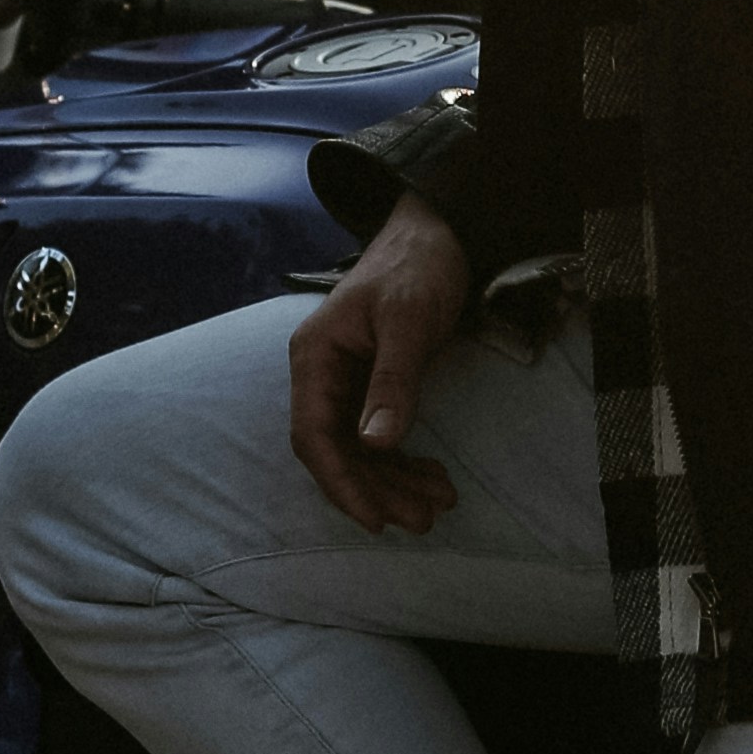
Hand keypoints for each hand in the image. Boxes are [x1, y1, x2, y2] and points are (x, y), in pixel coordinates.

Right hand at [286, 191, 474, 531]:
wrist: (437, 233)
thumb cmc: (418, 267)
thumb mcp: (409, 321)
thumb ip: (392, 380)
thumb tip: (375, 443)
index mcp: (315, 356)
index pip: (314, 435)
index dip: (341, 482)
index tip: (375, 518)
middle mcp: (321, 373)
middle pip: (336, 450)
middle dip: (377, 489)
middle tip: (424, 520)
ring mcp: (345, 381)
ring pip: (359, 449)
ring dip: (394, 481)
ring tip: (438, 505)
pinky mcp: (370, 384)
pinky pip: (377, 435)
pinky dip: (403, 460)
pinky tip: (433, 477)